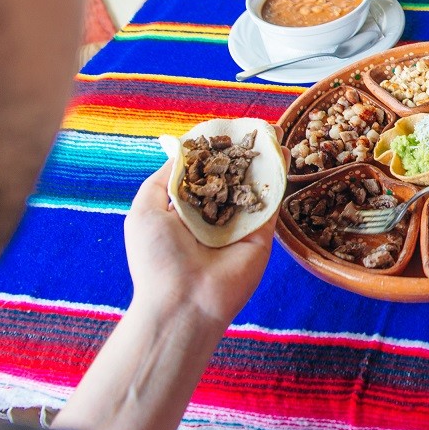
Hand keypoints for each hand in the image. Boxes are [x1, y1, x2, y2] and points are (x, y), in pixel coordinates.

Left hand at [123, 133, 284, 327]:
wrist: (184, 302)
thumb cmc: (157, 258)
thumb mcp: (146, 209)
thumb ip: (166, 179)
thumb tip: (185, 150)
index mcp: (184, 209)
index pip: (202, 173)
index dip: (212, 149)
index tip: (224, 129)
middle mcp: (213, 214)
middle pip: (232, 175)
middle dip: (242, 151)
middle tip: (255, 127)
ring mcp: (239, 224)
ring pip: (254, 185)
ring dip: (264, 160)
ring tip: (272, 133)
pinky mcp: (261, 234)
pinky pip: (270, 202)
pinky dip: (277, 177)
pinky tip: (282, 153)